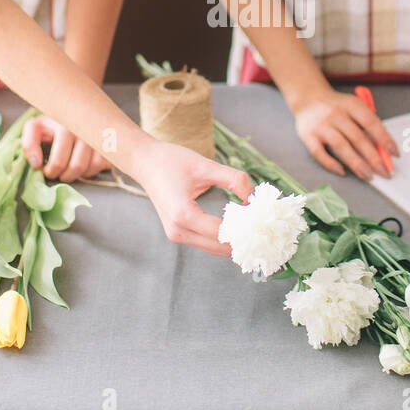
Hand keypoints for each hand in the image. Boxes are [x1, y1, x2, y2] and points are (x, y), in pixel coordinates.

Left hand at [21, 115, 108, 183]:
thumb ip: (29, 144)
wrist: (72, 109)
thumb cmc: (52, 122)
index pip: (59, 160)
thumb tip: (36, 164)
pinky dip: (92, 170)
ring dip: (79, 175)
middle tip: (58, 174)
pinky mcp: (106, 142)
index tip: (47, 171)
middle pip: (77, 166)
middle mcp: (84, 131)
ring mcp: (97, 136)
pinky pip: (103, 164)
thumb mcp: (35, 128)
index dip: (52, 171)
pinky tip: (82, 166)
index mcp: (65, 127)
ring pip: (92, 166)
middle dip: (65, 176)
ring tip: (69, 170)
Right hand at [127, 140, 254, 257]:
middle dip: (242, 240)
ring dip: (233, 242)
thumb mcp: (206, 165)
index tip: (263, 220)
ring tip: (254, 228)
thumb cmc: (172, 161)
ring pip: (213, 248)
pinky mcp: (177, 232)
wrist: (145, 162)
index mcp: (183, 214)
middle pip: (219, 247)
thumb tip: (254, 198)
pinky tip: (238, 228)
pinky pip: (205, 242)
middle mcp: (177, 230)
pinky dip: (222, 239)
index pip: (222, 232)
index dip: (245, 228)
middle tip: (264, 229)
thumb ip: (234, 180)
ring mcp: (176, 234)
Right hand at [290, 86, 397, 179]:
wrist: (308, 98)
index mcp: (350, 104)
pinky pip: (319, 153)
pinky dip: (331, 164)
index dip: (384, 138)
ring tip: (368, 175)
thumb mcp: (354, 107)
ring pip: (340, 146)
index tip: (394, 154)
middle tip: (384, 172)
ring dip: (356, 163)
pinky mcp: (307, 135)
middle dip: (373, 157)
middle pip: (357, 137)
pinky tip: (342, 171)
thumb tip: (382, 149)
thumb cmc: (337, 107)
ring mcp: (320, 125)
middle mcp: (335, 113)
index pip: (371, 122)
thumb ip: (367, 124)